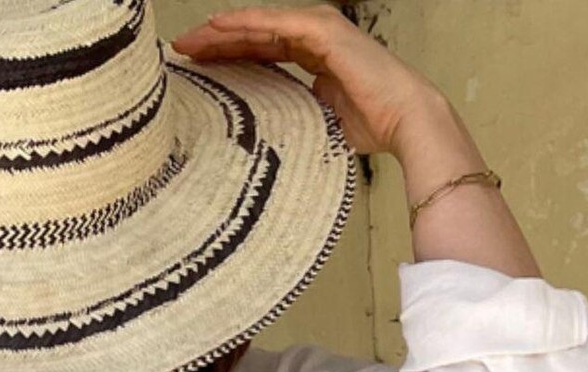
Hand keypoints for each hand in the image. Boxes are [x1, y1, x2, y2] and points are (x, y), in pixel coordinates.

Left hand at [169, 3, 446, 157]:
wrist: (404, 121)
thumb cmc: (373, 128)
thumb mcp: (321, 121)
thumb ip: (297, 114)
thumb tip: (270, 131)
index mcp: (314, 56)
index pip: (263, 51)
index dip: (230, 55)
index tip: (199, 66)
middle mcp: (314, 36)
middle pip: (255, 35)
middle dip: (218, 42)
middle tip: (183, 51)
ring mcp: (319, 29)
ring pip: (260, 25)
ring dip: (223, 31)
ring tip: (190, 42)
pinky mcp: (322, 30)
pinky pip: (274, 25)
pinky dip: (245, 24)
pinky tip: (218, 27)